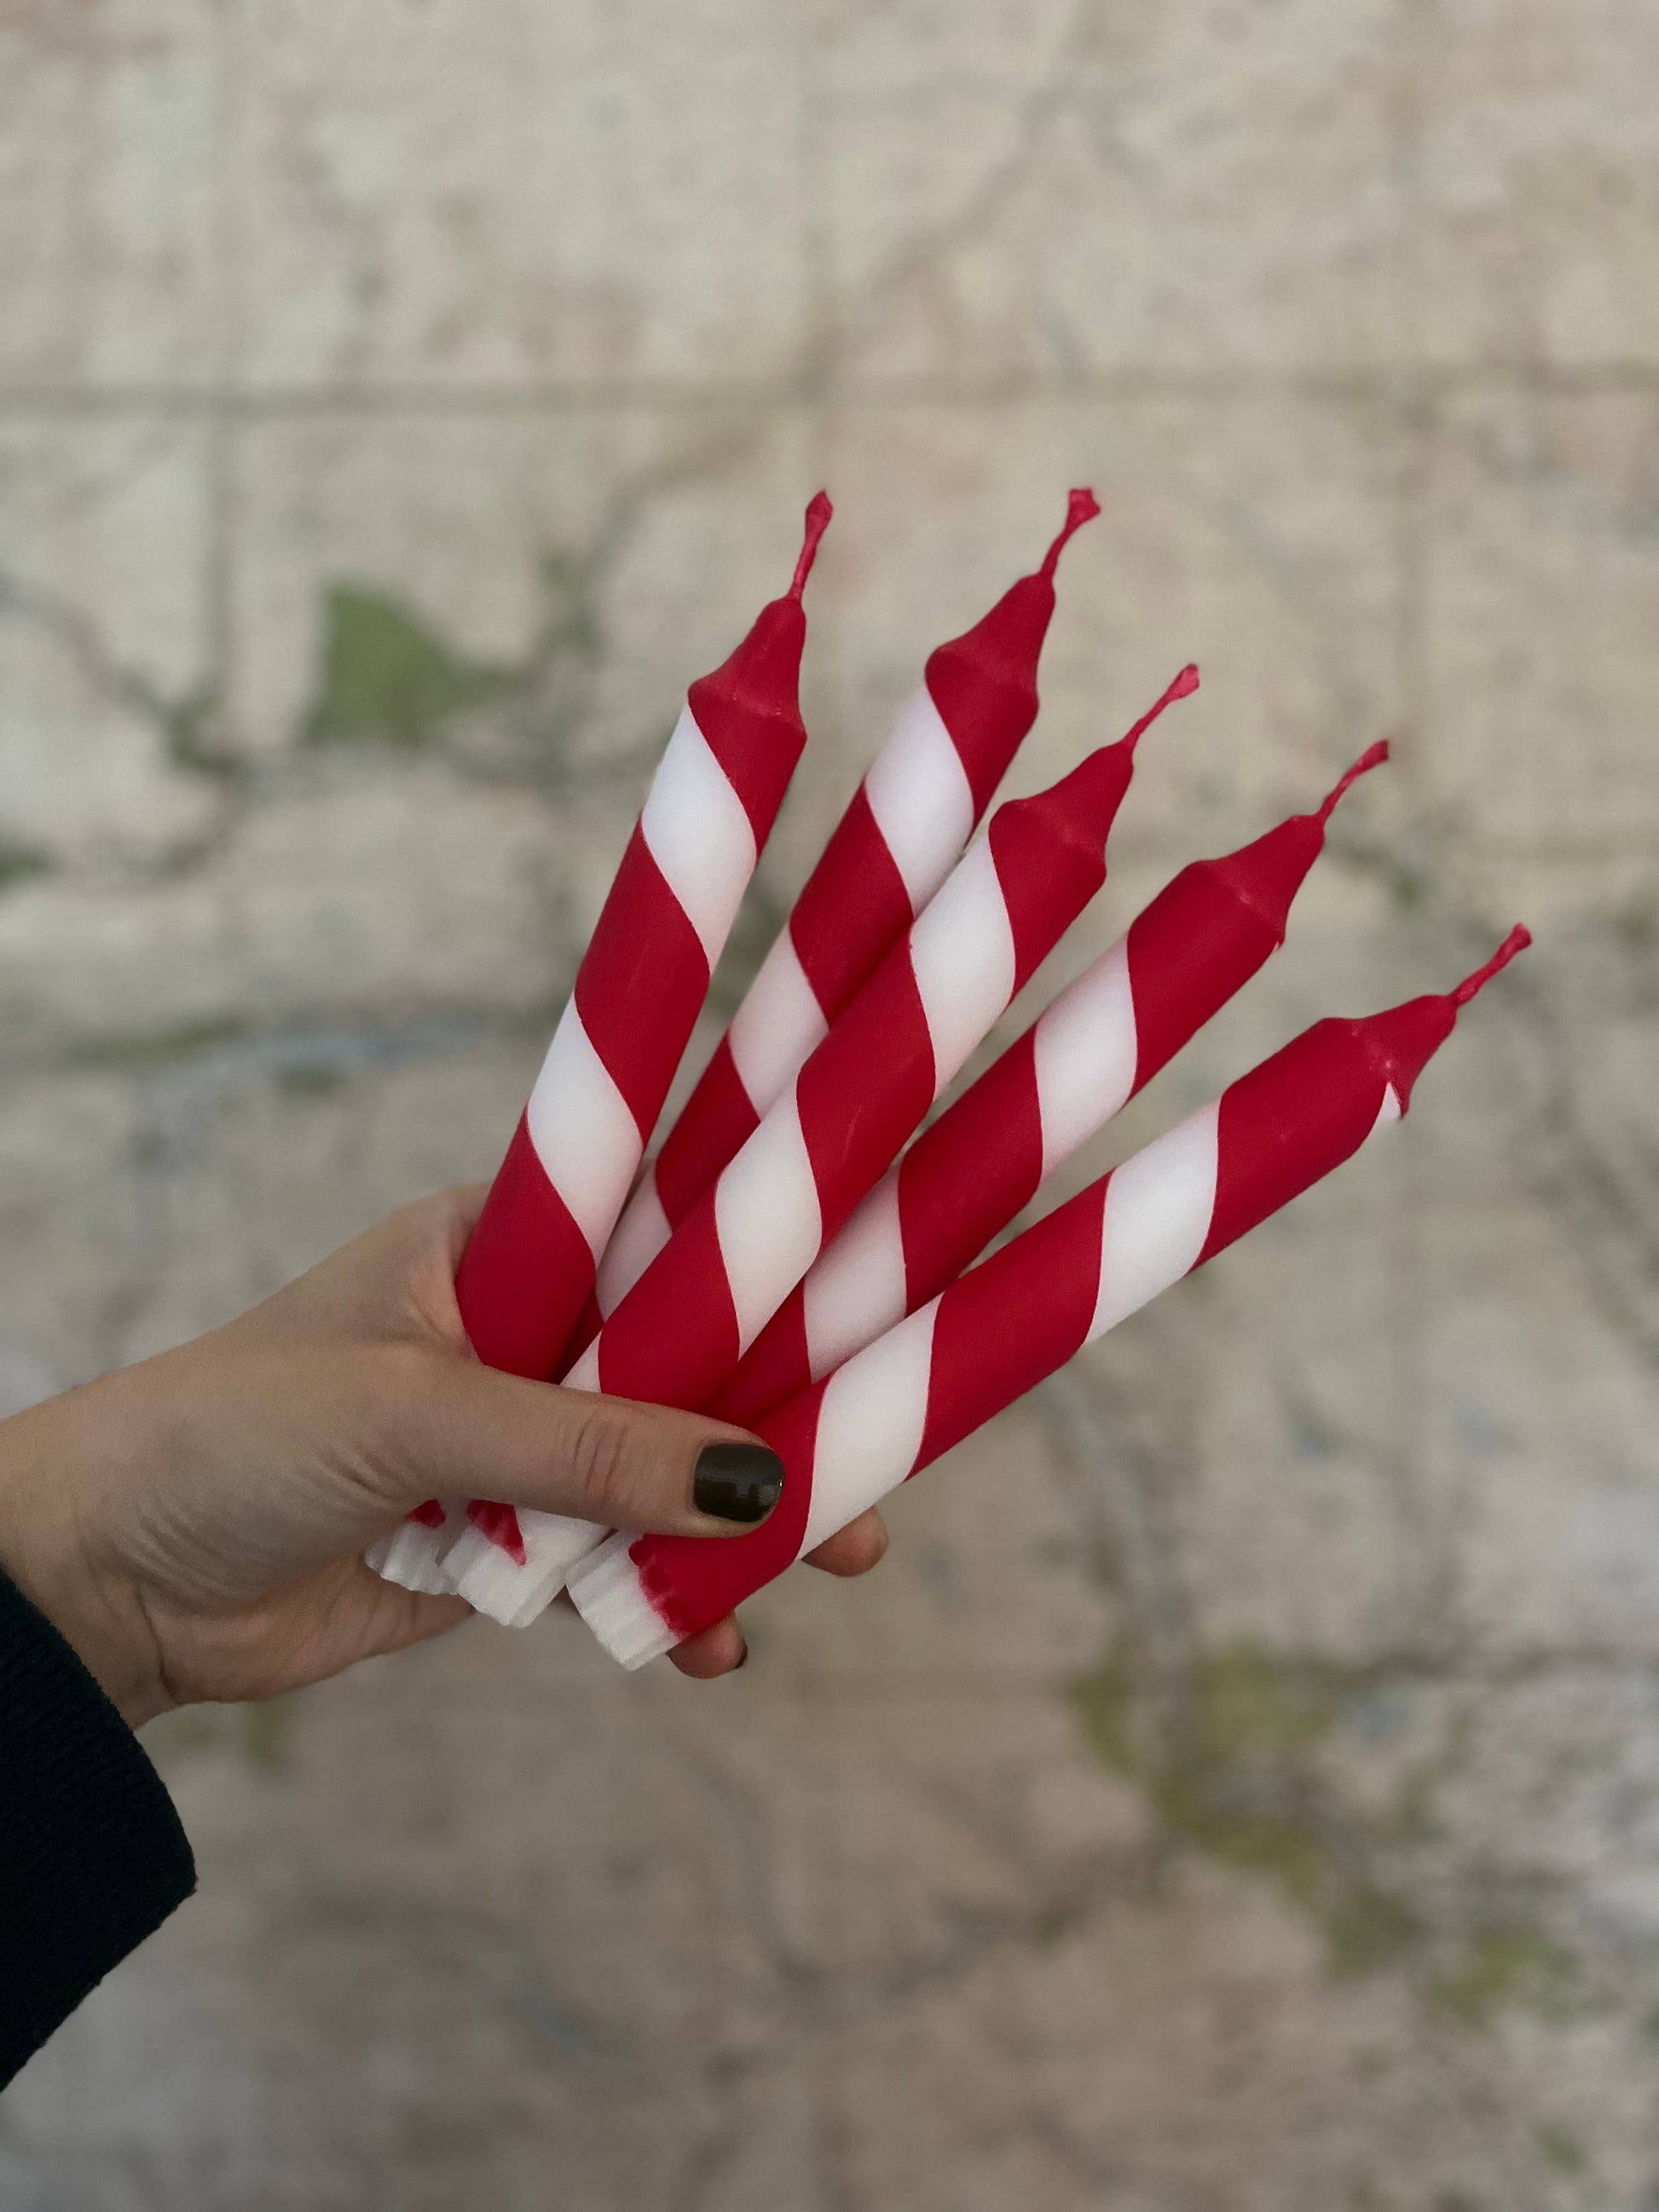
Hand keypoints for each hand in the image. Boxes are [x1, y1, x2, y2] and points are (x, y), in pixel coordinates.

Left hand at [0, 1187, 886, 1726]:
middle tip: (875, 1462)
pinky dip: (669, 1600)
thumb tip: (754, 1481)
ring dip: (740, 1518)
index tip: (872, 1292)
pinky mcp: (501, 1547)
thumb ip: (587, 1447)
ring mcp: (515, 1444)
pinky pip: (617, 1564)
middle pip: (686, 1360)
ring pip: (663, 1469)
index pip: (663, 1230)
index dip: (766, 1261)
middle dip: (778, 1412)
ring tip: (835, 1557)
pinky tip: (711, 1641)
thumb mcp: (418, 1415)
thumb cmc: (234, 1435)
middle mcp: (523, 1333)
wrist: (108, 1581)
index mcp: (503, 1243)